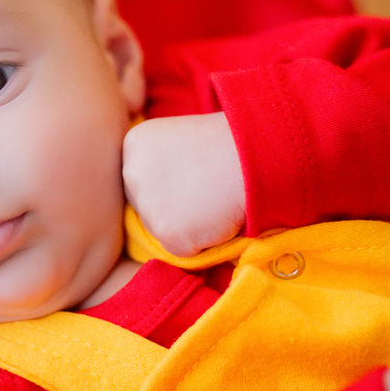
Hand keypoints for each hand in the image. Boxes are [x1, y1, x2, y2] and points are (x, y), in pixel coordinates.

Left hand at [121, 113, 245, 256]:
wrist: (257, 158)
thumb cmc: (228, 145)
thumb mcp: (181, 141)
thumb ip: (162, 165)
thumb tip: (159, 196)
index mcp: (135, 145)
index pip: (140, 179)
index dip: (170, 183)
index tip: (193, 175)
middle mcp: (132, 173)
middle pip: (145, 207)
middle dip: (172, 208)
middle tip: (204, 193)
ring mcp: (147, 205)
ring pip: (162, 230)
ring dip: (187, 225)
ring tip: (213, 202)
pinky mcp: (167, 234)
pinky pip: (182, 249)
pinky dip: (202, 243)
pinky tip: (217, 217)